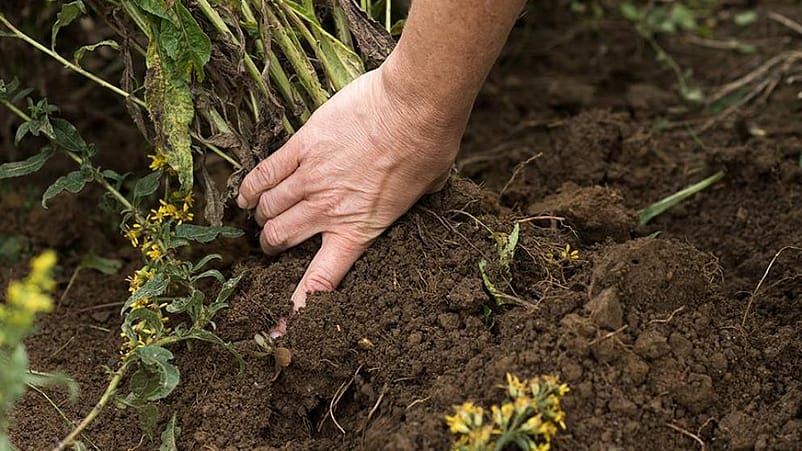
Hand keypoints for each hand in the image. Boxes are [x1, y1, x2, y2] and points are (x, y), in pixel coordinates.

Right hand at [237, 63, 469, 310]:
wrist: (413, 108)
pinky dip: (250, 187)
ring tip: (259, 217)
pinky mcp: (302, 147)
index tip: (280, 328)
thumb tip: (422, 192)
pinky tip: (245, 195)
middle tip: (272, 245)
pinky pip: (264, 173)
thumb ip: (409, 202)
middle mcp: (328, 211)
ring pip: (269, 208)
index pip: (320, 280)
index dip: (296, 308)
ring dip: (261, 216)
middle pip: (281, 239)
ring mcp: (312, 178)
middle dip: (271, 246)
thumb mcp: (427, 190)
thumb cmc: (429, 148)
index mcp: (359, 230)